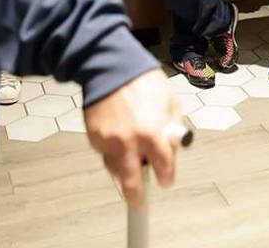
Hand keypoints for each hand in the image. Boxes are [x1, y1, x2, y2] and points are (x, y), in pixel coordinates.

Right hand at [83, 69, 181, 207]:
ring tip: (129, 160)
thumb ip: (173, 126)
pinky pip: (105, 153)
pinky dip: (111, 151)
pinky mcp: (94, 138)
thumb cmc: (143, 80)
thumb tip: (173, 146)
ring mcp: (109, 142)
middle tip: (139, 203)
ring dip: (123, 171)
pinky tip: (117, 137)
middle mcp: (130, 142)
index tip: (165, 181)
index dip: (166, 177)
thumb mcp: (169, 100)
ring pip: (116, 171)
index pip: (163, 168)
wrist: (110, 66)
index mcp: (153, 133)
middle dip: (137, 198)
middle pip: (133, 184)